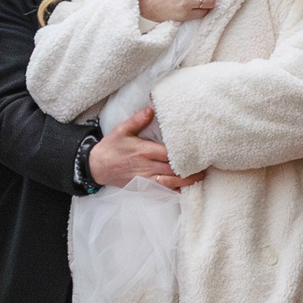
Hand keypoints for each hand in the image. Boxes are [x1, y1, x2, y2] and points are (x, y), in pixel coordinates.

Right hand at [90, 109, 206, 191]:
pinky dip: (174, 193)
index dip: (184, 155)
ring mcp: (144, 180)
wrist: (96, 167)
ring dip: (185, 183)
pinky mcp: (142, 188)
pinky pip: (161, 193)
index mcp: (144, 151)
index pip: (168, 154)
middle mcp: (146, 167)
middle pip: (173, 170)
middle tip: (206, 167)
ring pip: (169, 184)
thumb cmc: (111, 147)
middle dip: (190, 170)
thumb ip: (137, 120)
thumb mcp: (121, 130)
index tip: (198, 153)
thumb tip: (151, 109)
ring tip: (200, 178)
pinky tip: (185, 192)